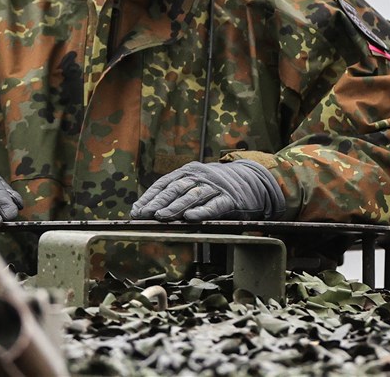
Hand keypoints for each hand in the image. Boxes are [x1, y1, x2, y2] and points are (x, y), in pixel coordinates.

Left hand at [130, 160, 284, 221]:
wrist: (253, 181)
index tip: (136, 210)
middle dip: (158, 203)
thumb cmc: (218, 187)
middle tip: (144, 214)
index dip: (150, 197)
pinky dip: (202, 212)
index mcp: (189, 171)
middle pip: (176, 189)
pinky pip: (214, 206)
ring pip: (192, 196)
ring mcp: (215, 187)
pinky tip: (191, 217)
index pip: (165, 183)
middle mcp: (200, 176)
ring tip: (161, 217)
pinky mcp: (230, 199)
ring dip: (175, 207)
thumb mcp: (197, 184)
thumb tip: (150, 210)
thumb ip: (177, 194)